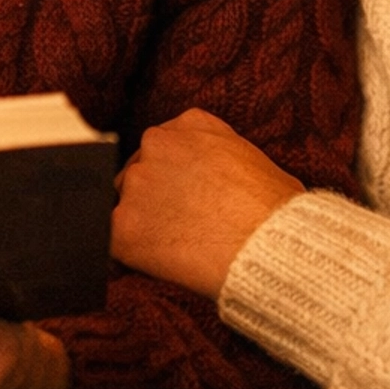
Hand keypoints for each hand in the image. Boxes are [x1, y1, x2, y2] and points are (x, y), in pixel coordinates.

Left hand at [111, 108, 304, 299]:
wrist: (269, 246)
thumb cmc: (277, 212)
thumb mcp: (256, 161)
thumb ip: (223, 157)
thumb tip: (223, 179)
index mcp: (191, 124)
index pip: (165, 148)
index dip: (174, 178)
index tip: (187, 199)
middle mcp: (156, 144)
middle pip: (139, 172)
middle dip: (153, 198)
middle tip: (179, 227)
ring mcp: (136, 183)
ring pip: (123, 204)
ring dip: (141, 224)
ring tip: (176, 249)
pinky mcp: (122, 225)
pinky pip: (112, 241)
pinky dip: (129, 254)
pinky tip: (158, 264)